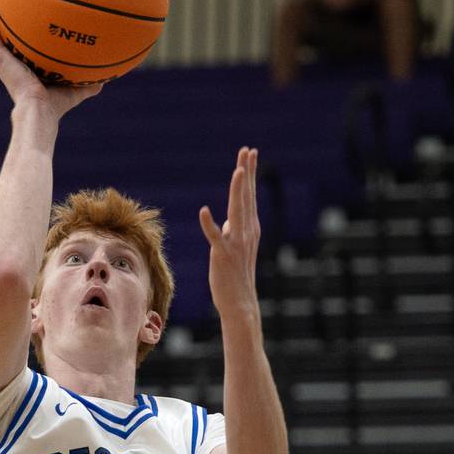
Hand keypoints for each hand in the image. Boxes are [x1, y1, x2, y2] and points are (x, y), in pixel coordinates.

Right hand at [0, 0, 101, 116]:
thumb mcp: (76, 89)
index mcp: (25, 68)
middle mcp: (12, 62)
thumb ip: (89, 83)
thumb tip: (106, 79)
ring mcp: (3, 59)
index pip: (22, 46)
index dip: (21, 33)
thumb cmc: (56, 105)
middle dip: (2, 18)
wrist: (39, 110)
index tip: (24, 17)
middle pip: (5, 36)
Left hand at [199, 147, 262, 321]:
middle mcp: (246, 232)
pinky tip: (204, 211)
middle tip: (248, 151)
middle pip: (246, 197)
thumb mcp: (235, 248)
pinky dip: (209, 224)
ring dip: (238, 191)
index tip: (250, 153)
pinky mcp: (223, 255)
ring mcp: (236, 243)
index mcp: (249, 228)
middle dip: (247, 173)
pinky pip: (215, 237)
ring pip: (237, 212)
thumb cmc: (235, 275)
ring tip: (238, 171)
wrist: (240, 302)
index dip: (249, 174)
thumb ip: (233, 231)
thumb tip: (229, 221)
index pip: (249, 195)